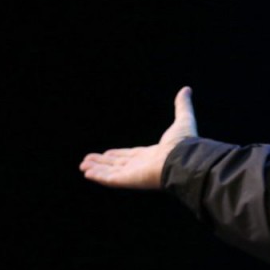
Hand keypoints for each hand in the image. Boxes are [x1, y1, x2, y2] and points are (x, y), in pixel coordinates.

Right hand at [79, 86, 197, 189]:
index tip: (108, 153)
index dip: (119, 154)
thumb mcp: (183, 119)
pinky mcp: (129, 180)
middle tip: (88, 161)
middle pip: (118, 164)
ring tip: (83, 166)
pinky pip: (110, 179)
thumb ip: (182, 106)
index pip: (132, 155)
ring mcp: (135, 174)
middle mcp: (143, 165)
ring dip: (97, 168)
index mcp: (153, 155)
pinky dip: (98, 176)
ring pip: (111, 172)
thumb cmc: (184, 143)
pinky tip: (87, 173)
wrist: (184, 159)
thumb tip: (186, 89)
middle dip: (104, 162)